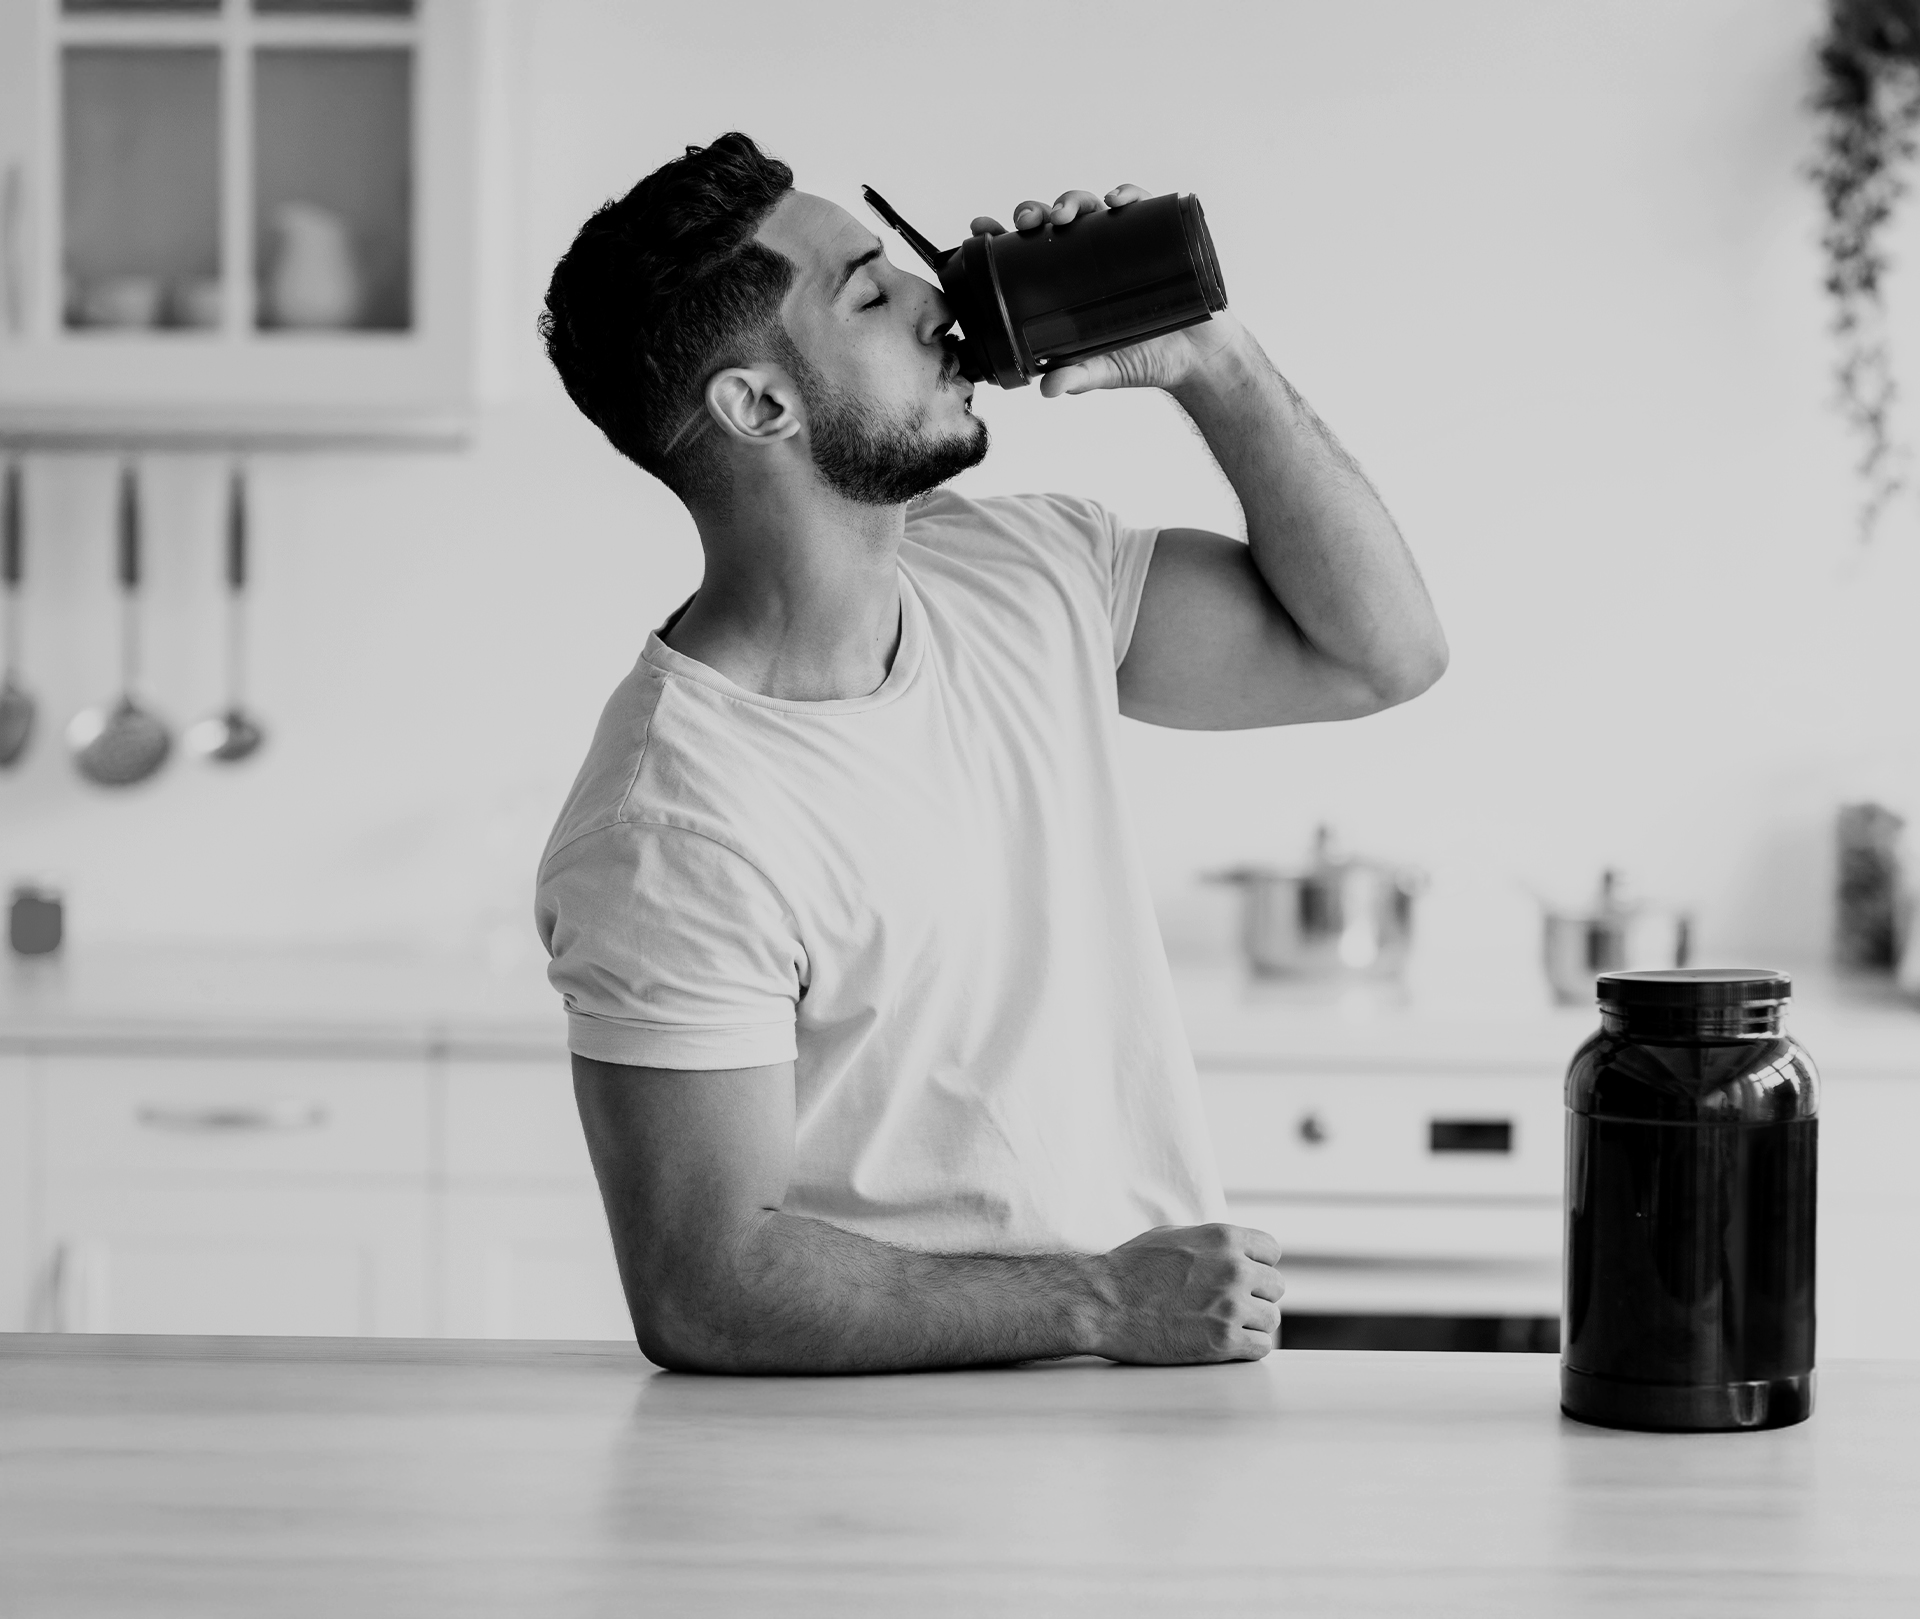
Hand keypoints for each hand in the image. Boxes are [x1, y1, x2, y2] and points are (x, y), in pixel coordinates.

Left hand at [969, 186, 1241, 397]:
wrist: (1196, 360)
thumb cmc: (1142, 360)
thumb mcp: (1102, 371)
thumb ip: (1075, 376)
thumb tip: (1048, 389)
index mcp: (1066, 282)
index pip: (1026, 252)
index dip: (1002, 237)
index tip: (980, 228)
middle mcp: (1089, 257)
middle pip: (1053, 222)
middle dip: (1035, 213)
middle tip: (1029, 221)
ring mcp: (1122, 244)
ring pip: (1089, 207)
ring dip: (1071, 201)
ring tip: (1065, 215)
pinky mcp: (1157, 236)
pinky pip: (1140, 205)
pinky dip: (1127, 195)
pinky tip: (1116, 201)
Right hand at [1085, 1223, 1284, 1363]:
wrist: (1103, 1303)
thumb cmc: (1131, 1269)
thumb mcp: (1176, 1237)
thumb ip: (1213, 1245)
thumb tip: (1236, 1253)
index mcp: (1223, 1238)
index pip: (1271, 1251)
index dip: (1258, 1265)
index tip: (1245, 1278)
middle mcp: (1234, 1269)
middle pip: (1275, 1287)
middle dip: (1256, 1296)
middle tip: (1231, 1306)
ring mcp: (1230, 1305)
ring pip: (1271, 1319)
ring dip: (1252, 1324)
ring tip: (1224, 1326)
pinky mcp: (1223, 1341)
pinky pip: (1261, 1347)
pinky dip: (1248, 1348)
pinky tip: (1225, 1344)